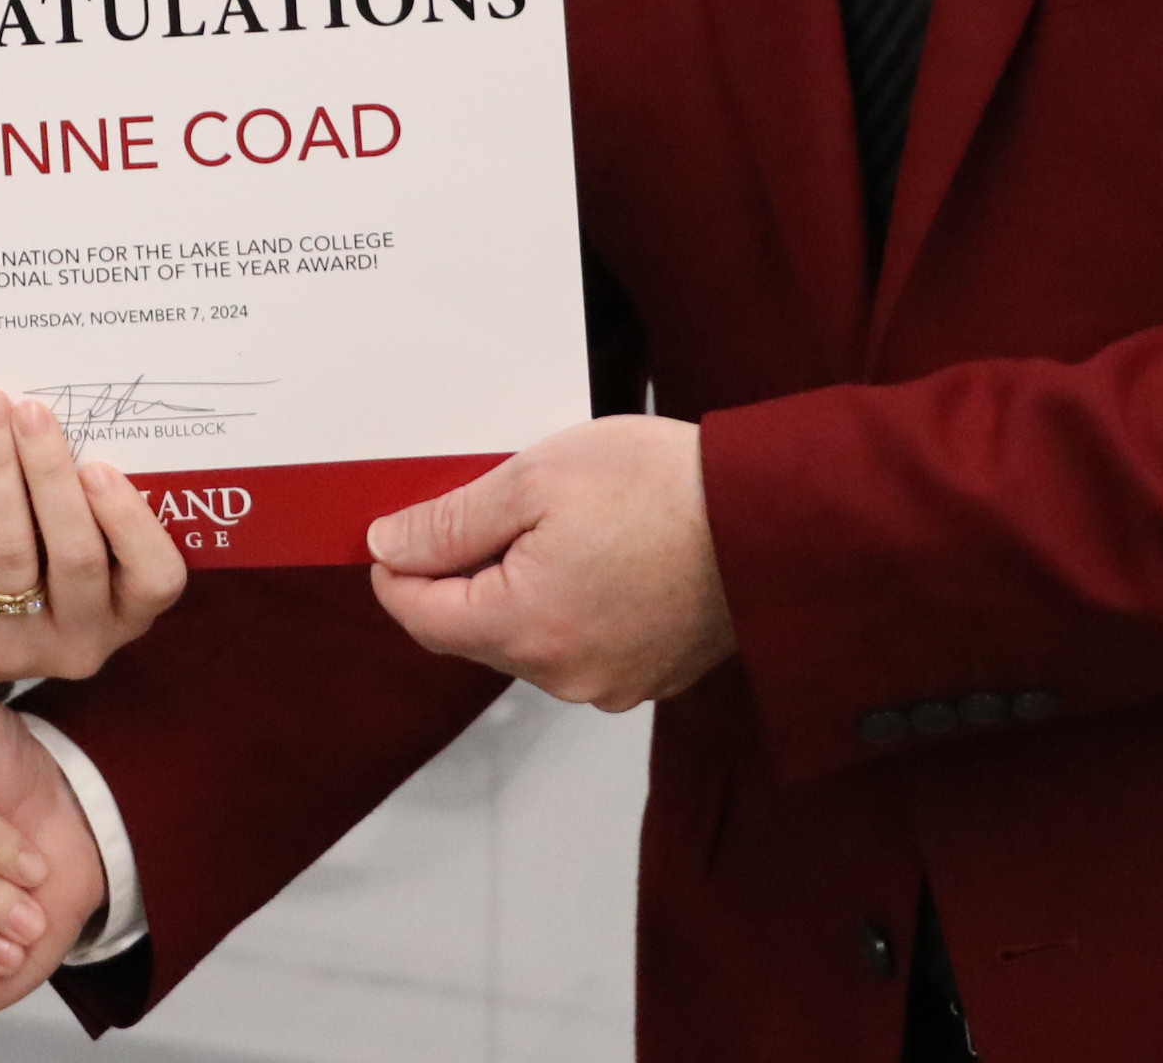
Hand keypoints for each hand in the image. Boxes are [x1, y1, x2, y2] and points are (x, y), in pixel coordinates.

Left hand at [0, 391, 188, 683]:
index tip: (99, 467)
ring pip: (12, 550)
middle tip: (30, 411)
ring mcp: (17, 646)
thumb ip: (91, 509)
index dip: (130, 523)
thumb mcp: (78, 555)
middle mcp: (81, 639)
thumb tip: (65, 420)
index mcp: (126, 612)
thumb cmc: (36, 570)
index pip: (156, 578)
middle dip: (50, 472)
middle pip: (76, 555)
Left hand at [366, 414, 735, 710]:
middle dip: (464, 572)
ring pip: (529, 637)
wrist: (773, 518)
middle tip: (488, 505)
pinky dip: (572, 603)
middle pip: (473, 631)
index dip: (398, 568)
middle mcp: (563, 675)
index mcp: (525, 629)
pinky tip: (600, 552)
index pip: (420, 617)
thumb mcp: (534, 480)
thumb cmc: (663, 490)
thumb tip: (390, 547)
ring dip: (521, 587)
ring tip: (557, 522)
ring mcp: (611, 683)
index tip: (397, 529)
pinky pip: (581, 643)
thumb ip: (450, 521)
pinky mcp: (650, 674)